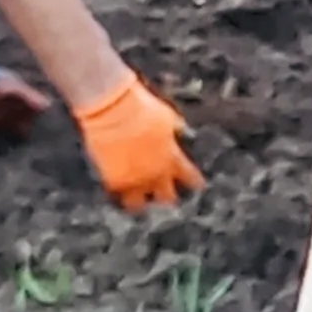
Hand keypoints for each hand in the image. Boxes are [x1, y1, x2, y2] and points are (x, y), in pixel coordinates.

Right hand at [75, 71, 203, 209]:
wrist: (113, 109)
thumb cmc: (140, 107)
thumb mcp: (166, 116)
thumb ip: (174, 128)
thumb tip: (180, 129)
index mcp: (172, 157)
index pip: (190, 177)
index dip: (194, 182)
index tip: (197, 186)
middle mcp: (156, 173)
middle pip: (167, 198)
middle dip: (167, 198)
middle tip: (165, 197)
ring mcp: (135, 180)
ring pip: (139, 204)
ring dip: (139, 201)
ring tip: (137, 201)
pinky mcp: (114, 181)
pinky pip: (118, 194)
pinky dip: (118, 190)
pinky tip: (117, 189)